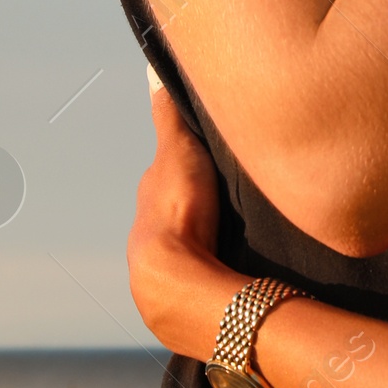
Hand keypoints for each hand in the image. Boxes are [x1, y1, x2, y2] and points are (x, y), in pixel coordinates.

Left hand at [128, 75, 238, 359]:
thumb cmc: (179, 212)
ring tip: (239, 248)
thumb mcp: (179, 152)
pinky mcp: (178, 312)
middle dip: (201, 216)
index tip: (216, 171)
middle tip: (234, 210)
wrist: (178, 283)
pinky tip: (234, 280)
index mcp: (150, 204)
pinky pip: (199, 289)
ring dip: (208, 252)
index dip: (192, 174)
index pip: (170, 183)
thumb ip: (171, 117)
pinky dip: (214, 281)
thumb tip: (156, 74)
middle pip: (178, 222)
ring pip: (190, 257)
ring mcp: (161, 280)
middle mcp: (148, 242)